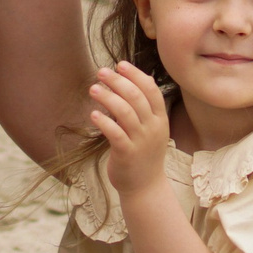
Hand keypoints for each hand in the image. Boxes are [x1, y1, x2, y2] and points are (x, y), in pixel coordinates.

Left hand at [88, 61, 170, 198]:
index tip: (120, 65)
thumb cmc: (144, 153)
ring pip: (125, 112)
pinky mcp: (127, 154)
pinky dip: (104, 122)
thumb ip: (146, 106)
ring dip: (108, 97)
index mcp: (160, 119)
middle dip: (118, 81)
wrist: (145, 187)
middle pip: (136, 97)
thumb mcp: (152, 128)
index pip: (151, 90)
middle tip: (101, 72)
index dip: (135, 75)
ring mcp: (141, 141)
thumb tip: (140, 78)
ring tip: (93, 89)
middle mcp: (153, 128)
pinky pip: (115, 134)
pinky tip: (93, 115)